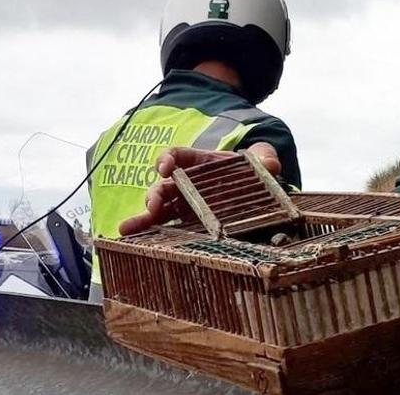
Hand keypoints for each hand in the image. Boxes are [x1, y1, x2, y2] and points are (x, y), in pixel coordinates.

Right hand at [119, 142, 280, 235]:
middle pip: (164, 186)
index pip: (178, 156)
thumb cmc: (253, 170)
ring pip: (158, 210)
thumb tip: (272, 164)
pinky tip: (129, 243)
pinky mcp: (186, 224)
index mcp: (200, 163)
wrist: (257, 188)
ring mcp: (184, 205)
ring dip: (142, 219)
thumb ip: (264, 157)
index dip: (167, 159)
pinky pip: (164, 229)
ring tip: (126, 230)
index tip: (164, 168)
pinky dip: (146, 236)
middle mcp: (187, 184)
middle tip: (152, 206)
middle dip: (154, 194)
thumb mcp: (261, 159)